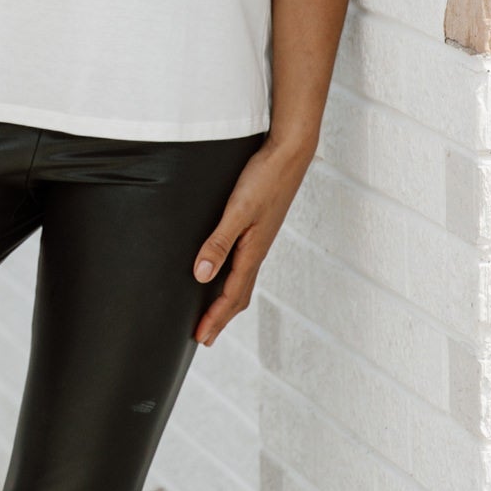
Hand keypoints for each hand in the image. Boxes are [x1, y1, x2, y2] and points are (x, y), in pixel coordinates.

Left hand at [190, 138, 312, 347]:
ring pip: (243, 281)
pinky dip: (234, 280)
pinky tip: (226, 272)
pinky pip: (246, 264)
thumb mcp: (238, 211)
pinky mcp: (260, 228)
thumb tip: (201, 275)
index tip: (200, 337)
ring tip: (215, 313)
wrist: (290, 153)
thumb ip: (219, 242)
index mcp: (253, 252)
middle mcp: (258, 251)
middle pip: (238, 295)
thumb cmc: (264, 179)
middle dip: (221, 318)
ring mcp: (260, 240)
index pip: (230, 295)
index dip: (214, 318)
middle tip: (204, 337)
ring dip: (228, 301)